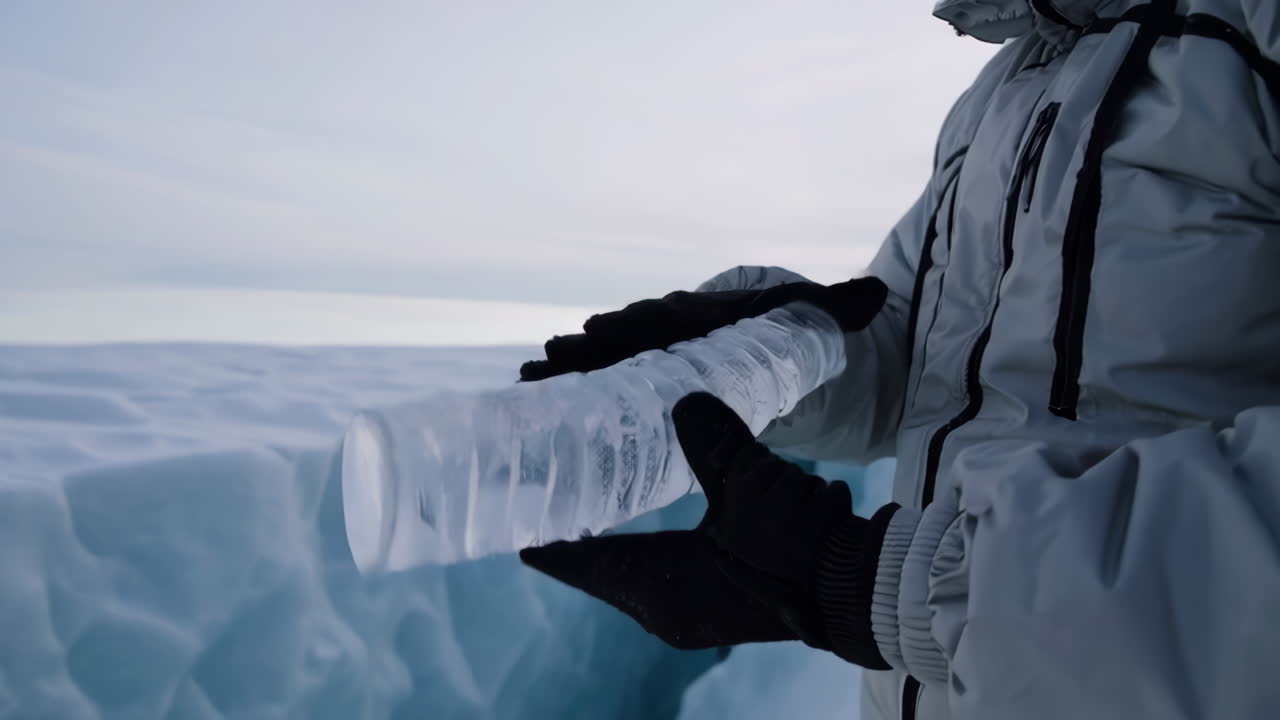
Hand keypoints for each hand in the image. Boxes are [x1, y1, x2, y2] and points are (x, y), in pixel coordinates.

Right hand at [519, 277, 886, 381]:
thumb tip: (874, 294)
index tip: (608, 329)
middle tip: (556, 356)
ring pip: (613, 361)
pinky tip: (545, 404)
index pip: (672, 316)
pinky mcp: (658, 384)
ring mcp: (665, 356)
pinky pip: (615, 385)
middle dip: (595, 348)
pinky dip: (582, 392)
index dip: (640, 324)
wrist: (799, 352)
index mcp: (711, 312)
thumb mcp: (823, 319)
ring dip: (576, 371)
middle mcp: (680, 331)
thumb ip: (841, 309)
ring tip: (535, 381)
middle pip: (631, 338)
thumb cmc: (806, 335)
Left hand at [520, 392, 897, 667]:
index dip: (546, 536)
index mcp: (659, 588)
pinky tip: (651, 521)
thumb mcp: (750, 482)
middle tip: (553, 490)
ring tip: (593, 499)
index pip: (582, 561)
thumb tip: (685, 396)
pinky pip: (665, 578)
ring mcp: (695, 614)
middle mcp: (666, 610)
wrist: (862, 590)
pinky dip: (649, 551)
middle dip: (578, 532)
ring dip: (614, 541)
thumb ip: (711, 438)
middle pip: (603, 569)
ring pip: (634, 575)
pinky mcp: (721, 608)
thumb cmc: (797, 544)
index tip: (515, 513)